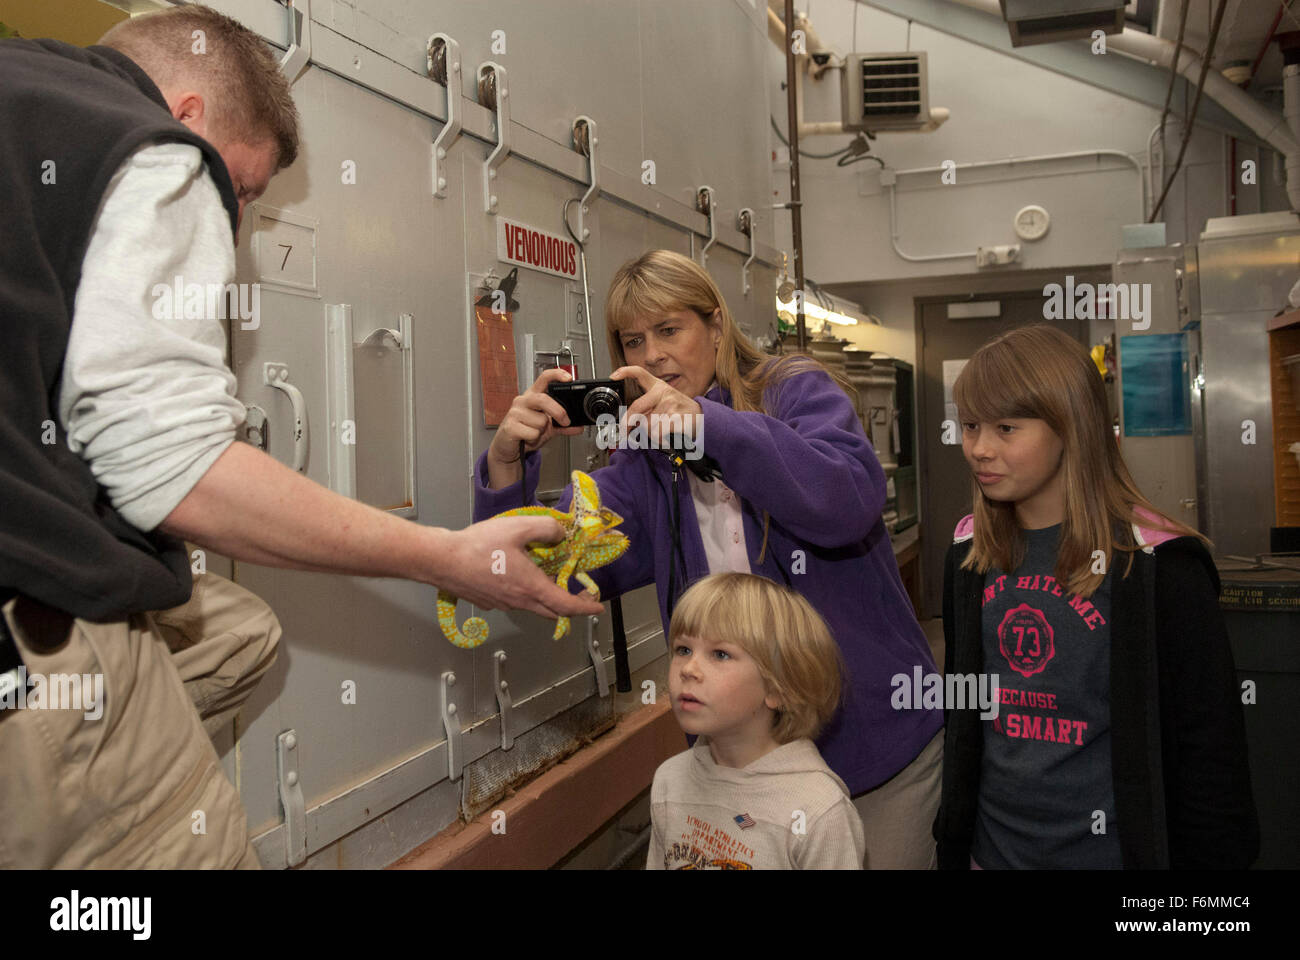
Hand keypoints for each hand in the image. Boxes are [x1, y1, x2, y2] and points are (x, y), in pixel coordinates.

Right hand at [438, 514, 603, 618]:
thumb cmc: (478, 546)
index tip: (598, 605)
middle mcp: (519, 601)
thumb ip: (546, 529)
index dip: (586, 607)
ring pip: (532, 607)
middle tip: (579, 595)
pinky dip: (525, 593)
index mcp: (531, 587)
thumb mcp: (518, 528)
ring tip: (549, 578)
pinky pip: (514, 601)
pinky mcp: (488, 601)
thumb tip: (560, 535)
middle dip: (570, 606)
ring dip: (546, 598)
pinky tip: (519, 575)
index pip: (566, 606)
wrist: (442, 560)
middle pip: (551, 612)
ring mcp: (502, 604)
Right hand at [488, 367, 584, 467]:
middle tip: (565, 421)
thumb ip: (563, 426)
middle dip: (558, 411)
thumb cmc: (525, 432)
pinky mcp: (510, 426)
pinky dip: (534, 439)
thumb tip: (578, 427)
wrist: (508, 446)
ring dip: (542, 431)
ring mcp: (515, 412)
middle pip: (544, 399)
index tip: (568, 378)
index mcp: (533, 396)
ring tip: (534, 432)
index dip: (557, 375)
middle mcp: (523, 400)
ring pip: (541, 421)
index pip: (544, 378)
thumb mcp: (548, 428)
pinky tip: (527, 438)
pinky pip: (533, 433)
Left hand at [610, 365, 703, 447]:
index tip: (614, 375)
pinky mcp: (676, 418)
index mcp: (659, 387)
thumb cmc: (681, 412)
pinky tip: (665, 436)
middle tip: (625, 431)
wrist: (704, 419)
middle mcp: (664, 392)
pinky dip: (658, 440)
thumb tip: (629, 423)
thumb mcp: (665, 403)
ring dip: (650, 434)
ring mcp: (670, 404)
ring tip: (660, 432)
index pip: (640, 373)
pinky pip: (656, 433)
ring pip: (646, 424)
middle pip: (636, 408)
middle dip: (627, 423)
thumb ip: (647, 409)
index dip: (625, 372)